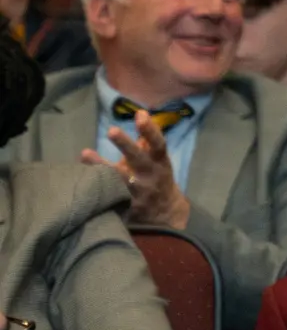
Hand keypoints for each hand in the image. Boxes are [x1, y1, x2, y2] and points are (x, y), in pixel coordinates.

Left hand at [83, 114, 191, 228]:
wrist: (164, 214)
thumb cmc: (158, 179)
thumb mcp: (158, 161)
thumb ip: (147, 142)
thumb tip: (141, 115)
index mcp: (160, 163)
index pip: (158, 144)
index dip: (150, 130)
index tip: (140, 114)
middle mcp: (150, 176)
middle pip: (138, 159)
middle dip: (126, 145)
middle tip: (111, 130)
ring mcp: (137, 193)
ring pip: (119, 179)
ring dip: (101, 166)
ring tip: (85, 153)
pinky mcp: (125, 207)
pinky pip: (108, 196)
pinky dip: (95, 187)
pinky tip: (78, 179)